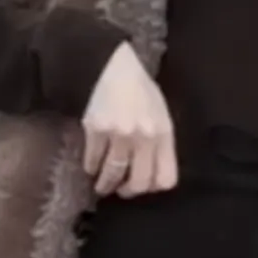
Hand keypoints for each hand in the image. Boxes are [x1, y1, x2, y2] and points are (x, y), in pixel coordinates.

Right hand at [82, 42, 177, 197]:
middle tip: (121, 191)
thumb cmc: (140, 91)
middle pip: (140, 182)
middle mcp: (144, 138)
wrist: (113, 65)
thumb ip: (160, 144)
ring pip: (113, 174)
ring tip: (102, 187)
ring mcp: (119, 135)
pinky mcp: (96, 130)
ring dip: (106, 185)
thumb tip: (151, 173)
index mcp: (163, 134)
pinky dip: (91, 167)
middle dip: (129, 192)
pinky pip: (93, 160)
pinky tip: (91, 167)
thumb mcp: (160, 115)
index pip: (166, 178)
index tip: (143, 185)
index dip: (153, 187)